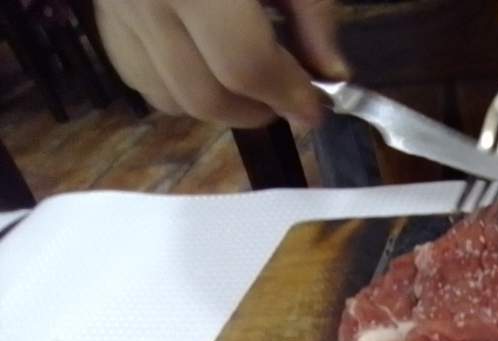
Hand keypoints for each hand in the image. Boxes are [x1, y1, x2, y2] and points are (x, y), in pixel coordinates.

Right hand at [94, 0, 348, 126]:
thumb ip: (313, 12)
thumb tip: (331, 73)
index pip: (244, 62)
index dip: (288, 95)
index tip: (318, 108)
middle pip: (204, 94)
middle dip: (258, 112)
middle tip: (289, 102)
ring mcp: (118, 5)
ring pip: (168, 96)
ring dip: (221, 108)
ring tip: (254, 86)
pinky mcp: (104, 11)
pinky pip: (137, 75)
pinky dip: (178, 89)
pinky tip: (209, 69)